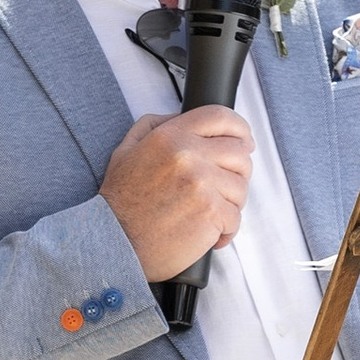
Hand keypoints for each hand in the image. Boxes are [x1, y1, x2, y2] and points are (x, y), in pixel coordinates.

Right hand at [100, 107, 251, 283]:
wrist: (113, 242)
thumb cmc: (121, 202)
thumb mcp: (128, 150)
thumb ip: (156, 125)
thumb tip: (184, 118)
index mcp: (170, 136)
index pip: (221, 117)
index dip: (240, 129)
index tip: (245, 142)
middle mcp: (188, 155)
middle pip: (239, 152)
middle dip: (238, 171)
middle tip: (224, 187)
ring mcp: (201, 183)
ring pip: (241, 187)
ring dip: (231, 203)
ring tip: (209, 212)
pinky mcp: (210, 212)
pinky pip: (236, 217)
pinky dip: (226, 229)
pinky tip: (209, 233)